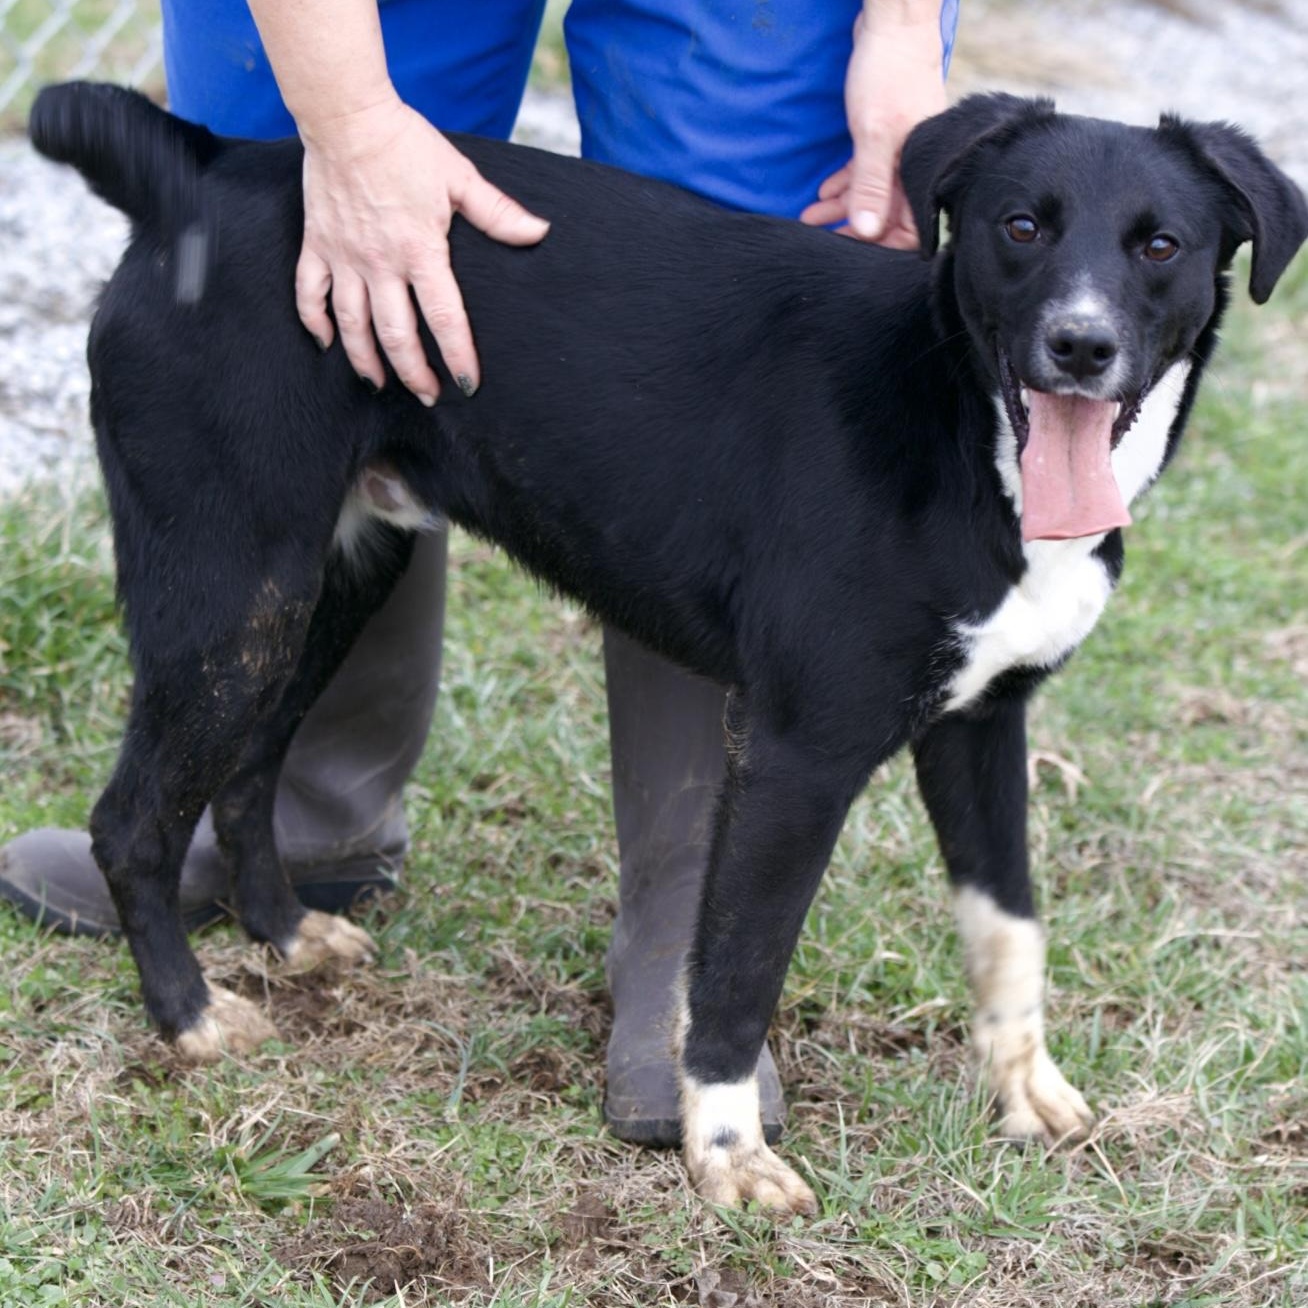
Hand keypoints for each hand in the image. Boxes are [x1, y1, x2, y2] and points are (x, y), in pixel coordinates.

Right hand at [297, 96, 549, 402]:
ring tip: (379, 384)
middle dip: (413, 373)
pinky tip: (327, 343)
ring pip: (352, 325)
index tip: (467, 384)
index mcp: (420, 250)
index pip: (444, 318)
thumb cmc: (406, 144)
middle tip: (428, 395)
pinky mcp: (317, 245)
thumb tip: (539, 232)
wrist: (346, 116)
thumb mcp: (459, 176)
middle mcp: (380, 262)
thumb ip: (498, 213)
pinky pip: (309, 294)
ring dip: (365, 361)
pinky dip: (315, 323)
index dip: (457, 356)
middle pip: (396, 334)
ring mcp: (344, 257)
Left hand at [800, 6, 946, 249]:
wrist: (893, 24)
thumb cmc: (889, 75)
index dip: (883, 244)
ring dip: (841, 207)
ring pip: (872, 193)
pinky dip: (845, 183)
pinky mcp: (883, 137)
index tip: (852, 251)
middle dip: (854, 228)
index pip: (911, 226)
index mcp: (922, 170)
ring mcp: (899, 151)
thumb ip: (870, 185)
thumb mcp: (874, 136)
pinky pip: (865, 171)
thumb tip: (868, 230)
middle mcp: (914, 165)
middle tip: (821, 239)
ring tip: (809, 218)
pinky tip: (822, 193)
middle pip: (888, 214)